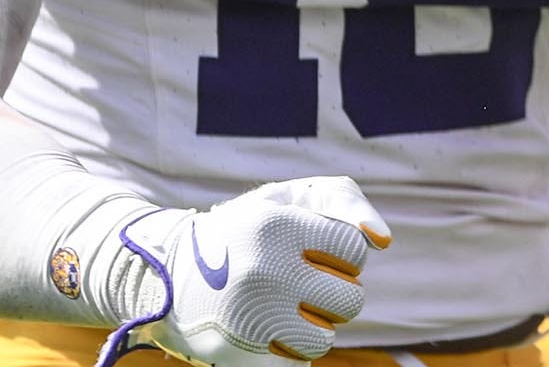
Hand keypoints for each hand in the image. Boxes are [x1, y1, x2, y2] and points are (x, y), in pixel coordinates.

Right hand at [106, 177, 390, 365]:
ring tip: (286, 306)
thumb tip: (382, 242)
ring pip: (325, 339)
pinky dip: (289, 349)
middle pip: (350, 301)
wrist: (166, 274)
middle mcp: (262, 273)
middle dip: (335, 292)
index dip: (340, 253)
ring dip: (315, 325)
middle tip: (303, 282)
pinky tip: (266, 327)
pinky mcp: (236, 356)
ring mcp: (247, 319)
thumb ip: (344, 204)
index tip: (315, 250)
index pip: (354, 253)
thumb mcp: (288, 197)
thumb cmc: (245, 230)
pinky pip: (296, 363)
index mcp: (276, 226)